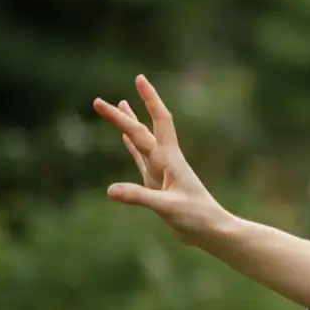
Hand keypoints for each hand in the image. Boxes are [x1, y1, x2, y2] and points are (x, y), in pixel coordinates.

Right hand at [93, 74, 230, 245]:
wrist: (211, 231)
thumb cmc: (196, 218)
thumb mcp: (166, 208)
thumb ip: (139, 197)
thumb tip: (110, 190)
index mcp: (170, 159)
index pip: (158, 122)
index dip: (150, 99)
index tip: (139, 78)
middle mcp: (165, 160)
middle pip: (141, 131)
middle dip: (122, 115)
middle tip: (97, 101)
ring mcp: (161, 171)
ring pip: (141, 141)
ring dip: (130, 123)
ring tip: (120, 102)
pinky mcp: (157, 183)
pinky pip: (140, 159)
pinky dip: (131, 146)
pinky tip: (125, 139)